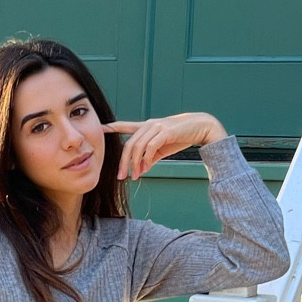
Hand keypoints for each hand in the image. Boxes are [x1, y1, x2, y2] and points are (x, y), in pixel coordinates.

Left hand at [103, 112, 226, 181]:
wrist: (200, 127)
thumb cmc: (181, 137)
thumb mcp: (163, 149)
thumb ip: (151, 157)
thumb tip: (141, 169)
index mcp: (146, 127)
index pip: (125, 126)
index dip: (113, 127)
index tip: (100, 128)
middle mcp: (148, 125)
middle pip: (129, 144)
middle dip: (123, 162)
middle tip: (121, 176)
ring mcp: (156, 127)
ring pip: (138, 147)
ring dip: (135, 164)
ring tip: (135, 176)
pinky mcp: (164, 131)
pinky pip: (150, 147)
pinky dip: (146, 159)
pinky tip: (146, 168)